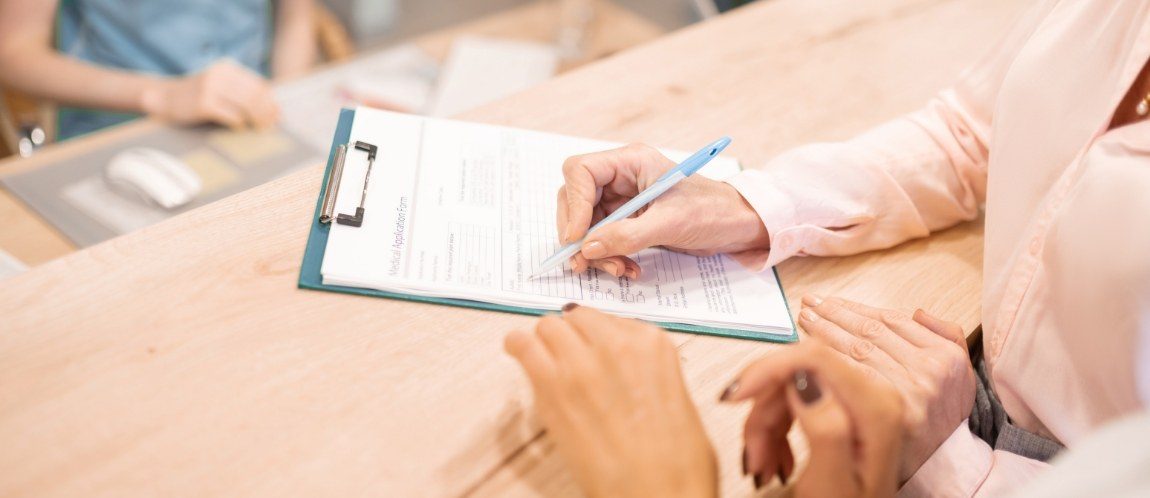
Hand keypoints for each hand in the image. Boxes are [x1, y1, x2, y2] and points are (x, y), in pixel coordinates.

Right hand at [140, 59, 279, 129]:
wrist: (165, 97)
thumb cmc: (200, 96)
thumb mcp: (221, 86)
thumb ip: (244, 94)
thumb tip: (275, 111)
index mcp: (228, 68)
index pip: (260, 85)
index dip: (271, 102)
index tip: (277, 117)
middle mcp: (220, 74)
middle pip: (256, 95)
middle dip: (266, 113)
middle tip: (269, 126)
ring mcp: (210, 88)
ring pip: (247, 105)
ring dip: (256, 119)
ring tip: (257, 129)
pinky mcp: (203, 103)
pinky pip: (231, 116)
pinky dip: (239, 124)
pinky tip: (239, 128)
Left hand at [504, 305, 716, 497]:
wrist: (658, 495)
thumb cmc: (677, 463)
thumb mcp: (678, 400)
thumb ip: (647, 373)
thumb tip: (624, 374)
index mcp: (653, 345)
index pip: (612, 321)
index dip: (598, 337)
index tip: (592, 350)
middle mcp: (616, 344)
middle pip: (578, 318)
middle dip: (570, 335)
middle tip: (565, 356)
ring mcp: (582, 362)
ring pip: (548, 326)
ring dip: (544, 340)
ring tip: (539, 355)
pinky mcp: (552, 385)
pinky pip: (523, 345)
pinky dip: (517, 346)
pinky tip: (515, 351)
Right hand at [556, 144, 769, 277]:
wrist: (737, 226)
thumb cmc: (712, 212)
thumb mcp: (670, 223)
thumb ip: (626, 235)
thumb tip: (587, 248)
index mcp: (630, 162)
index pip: (580, 172)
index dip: (573, 204)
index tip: (577, 237)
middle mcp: (621, 177)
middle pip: (575, 199)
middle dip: (579, 234)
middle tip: (585, 262)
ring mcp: (622, 200)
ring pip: (586, 225)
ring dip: (595, 252)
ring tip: (618, 269)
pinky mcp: (627, 221)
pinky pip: (602, 239)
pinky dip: (608, 257)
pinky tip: (627, 268)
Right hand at [722, 340, 904, 497]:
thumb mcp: (831, 483)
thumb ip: (825, 430)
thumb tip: (803, 378)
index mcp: (875, 406)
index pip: (813, 358)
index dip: (767, 369)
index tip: (733, 398)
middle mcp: (873, 391)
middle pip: (796, 372)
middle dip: (763, 411)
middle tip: (753, 457)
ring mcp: (859, 396)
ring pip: (788, 387)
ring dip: (765, 426)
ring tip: (763, 467)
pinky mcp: (845, 403)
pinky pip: (794, 398)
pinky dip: (775, 429)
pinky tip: (775, 460)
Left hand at [796, 296, 974, 481]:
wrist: (942, 466)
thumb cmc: (942, 418)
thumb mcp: (961, 375)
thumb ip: (946, 337)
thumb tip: (917, 312)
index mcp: (945, 355)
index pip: (892, 321)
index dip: (857, 308)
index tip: (832, 302)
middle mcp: (928, 370)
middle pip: (870, 332)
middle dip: (835, 314)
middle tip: (809, 304)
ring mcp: (907, 390)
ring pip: (856, 349)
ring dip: (825, 331)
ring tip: (804, 319)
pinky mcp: (885, 411)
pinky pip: (848, 376)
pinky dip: (826, 359)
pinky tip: (809, 350)